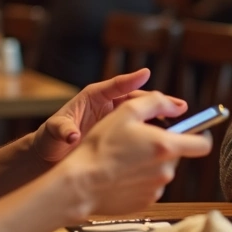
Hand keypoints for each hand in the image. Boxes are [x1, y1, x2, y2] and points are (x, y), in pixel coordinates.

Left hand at [31, 68, 185, 162]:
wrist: (52, 156)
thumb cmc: (50, 140)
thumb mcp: (53, 134)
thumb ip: (62, 131)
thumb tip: (71, 135)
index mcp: (92, 97)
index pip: (115, 85)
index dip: (131, 80)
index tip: (146, 74)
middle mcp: (107, 104)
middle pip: (136, 97)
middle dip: (158, 100)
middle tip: (178, 104)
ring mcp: (116, 118)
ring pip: (143, 111)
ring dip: (161, 113)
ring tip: (181, 118)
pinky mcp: (120, 132)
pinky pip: (141, 126)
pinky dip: (154, 129)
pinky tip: (168, 136)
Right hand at [63, 91, 212, 215]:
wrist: (80, 184)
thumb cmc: (100, 147)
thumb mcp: (126, 111)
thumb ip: (157, 102)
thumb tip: (177, 106)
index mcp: (166, 147)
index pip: (203, 144)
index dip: (201, 134)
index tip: (195, 130)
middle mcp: (166, 171)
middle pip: (177, 154)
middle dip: (164, 145)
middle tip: (140, 139)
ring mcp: (157, 189)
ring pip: (162, 169)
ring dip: (151, 161)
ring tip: (125, 157)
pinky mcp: (145, 202)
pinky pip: (150, 185)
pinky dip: (141, 177)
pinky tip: (122, 172)